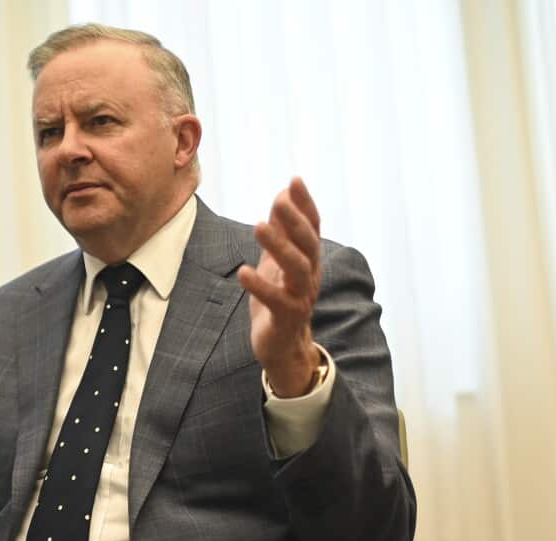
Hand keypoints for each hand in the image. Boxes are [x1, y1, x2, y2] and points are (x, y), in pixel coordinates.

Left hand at [236, 177, 322, 397]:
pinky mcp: (286, 317)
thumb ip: (281, 231)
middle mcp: (309, 275)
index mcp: (308, 259)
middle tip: (280, 201)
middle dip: (295, 220)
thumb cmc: (279, 298)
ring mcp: (300, 296)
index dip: (305, 204)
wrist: (282, 345)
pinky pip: (276, 299)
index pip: (312, 227)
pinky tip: (243, 271)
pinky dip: (260, 285)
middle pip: (308, 243)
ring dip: (279, 246)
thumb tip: (282, 195)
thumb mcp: (277, 261)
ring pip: (297, 268)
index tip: (295, 180)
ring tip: (259, 227)